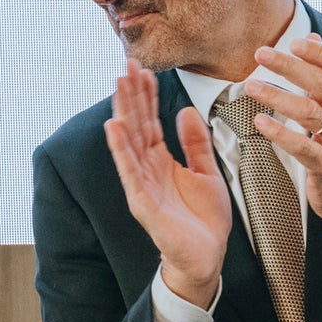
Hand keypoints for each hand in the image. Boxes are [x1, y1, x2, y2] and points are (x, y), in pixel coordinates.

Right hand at [105, 60, 232, 307]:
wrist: (207, 257)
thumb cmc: (204, 221)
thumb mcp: (206, 173)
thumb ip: (195, 144)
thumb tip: (186, 111)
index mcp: (162, 162)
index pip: (150, 122)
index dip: (147, 96)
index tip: (144, 69)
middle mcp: (147, 169)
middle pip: (137, 125)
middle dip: (132, 95)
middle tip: (127, 64)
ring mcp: (142, 185)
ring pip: (129, 142)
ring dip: (123, 112)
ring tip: (119, 85)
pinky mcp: (143, 203)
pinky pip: (129, 171)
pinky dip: (121, 149)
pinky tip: (114, 126)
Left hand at [245, 34, 321, 240]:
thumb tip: (311, 38)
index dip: (321, 53)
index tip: (294, 43)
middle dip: (290, 67)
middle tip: (262, 55)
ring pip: (310, 113)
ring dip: (277, 96)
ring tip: (251, 86)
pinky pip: (301, 146)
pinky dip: (279, 133)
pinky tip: (260, 122)